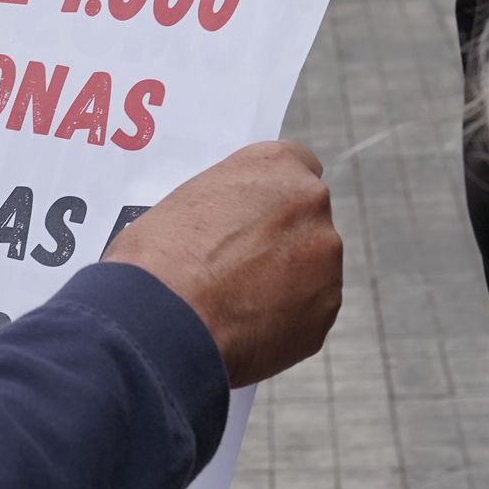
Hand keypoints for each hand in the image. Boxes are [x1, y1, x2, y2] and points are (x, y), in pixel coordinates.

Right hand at [102, 141, 342, 387]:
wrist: (164, 319)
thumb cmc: (160, 257)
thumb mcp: (184, 204)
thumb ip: (226, 205)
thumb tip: (228, 228)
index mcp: (274, 165)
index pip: (295, 164)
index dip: (273, 193)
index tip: (257, 213)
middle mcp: (310, 201)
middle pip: (306, 216)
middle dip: (281, 237)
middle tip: (242, 262)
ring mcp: (325, 255)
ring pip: (312, 265)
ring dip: (287, 278)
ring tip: (239, 300)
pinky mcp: (327, 306)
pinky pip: (311, 308)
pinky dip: (287, 316)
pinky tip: (249, 325)